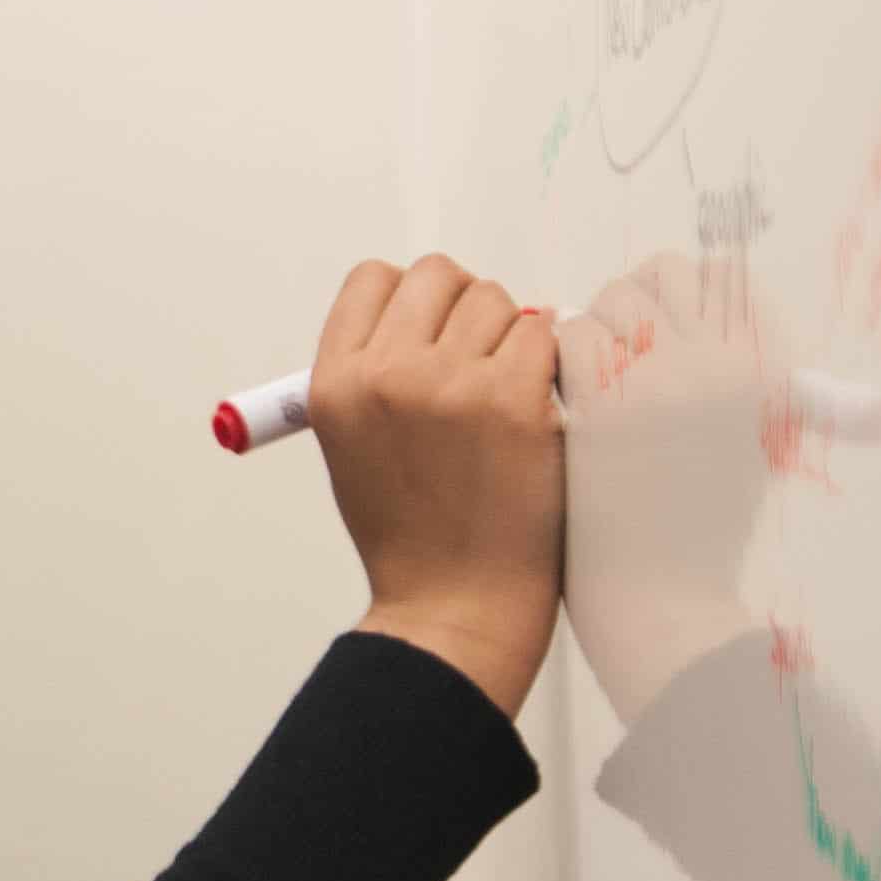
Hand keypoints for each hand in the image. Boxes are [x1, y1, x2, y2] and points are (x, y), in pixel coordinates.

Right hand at [309, 254, 565, 717]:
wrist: (456, 604)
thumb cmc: (411, 536)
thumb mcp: (350, 447)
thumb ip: (371, 375)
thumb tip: (422, 318)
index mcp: (335, 385)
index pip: (372, 279)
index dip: (408, 297)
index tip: (431, 327)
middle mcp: (387, 376)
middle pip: (435, 275)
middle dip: (462, 306)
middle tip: (476, 357)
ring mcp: (452, 386)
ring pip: (494, 301)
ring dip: (507, 336)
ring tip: (503, 398)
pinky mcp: (515, 403)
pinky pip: (541, 334)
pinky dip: (545, 362)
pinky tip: (535, 406)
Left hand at [555, 250, 770, 719]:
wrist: (663, 598)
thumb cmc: (696, 526)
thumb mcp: (740, 438)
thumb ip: (720, 367)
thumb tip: (687, 299)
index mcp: (758, 367)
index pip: (711, 275)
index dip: (670, 293)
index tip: (651, 322)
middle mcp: (715, 363)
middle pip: (653, 279)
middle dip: (625, 312)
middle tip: (613, 359)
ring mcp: (658, 380)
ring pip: (604, 307)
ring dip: (588, 340)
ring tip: (594, 395)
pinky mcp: (601, 404)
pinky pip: (566, 342)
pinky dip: (557, 366)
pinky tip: (566, 410)